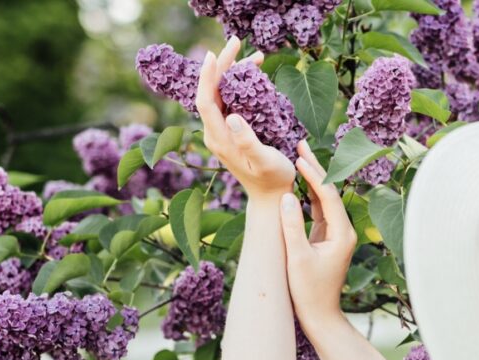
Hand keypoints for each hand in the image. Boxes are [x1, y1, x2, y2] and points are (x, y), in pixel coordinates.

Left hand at [195, 37, 294, 197]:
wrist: (270, 197)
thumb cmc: (273, 180)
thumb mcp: (264, 161)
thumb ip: (247, 140)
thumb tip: (232, 116)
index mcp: (219, 139)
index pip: (205, 101)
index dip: (207, 77)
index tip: (214, 55)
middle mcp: (215, 133)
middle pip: (211, 92)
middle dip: (222, 66)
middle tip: (237, 42)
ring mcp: (222, 132)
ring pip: (221, 95)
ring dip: (234, 73)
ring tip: (256, 57)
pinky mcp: (231, 132)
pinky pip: (230, 102)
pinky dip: (240, 85)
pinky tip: (254, 77)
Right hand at [280, 141, 356, 328]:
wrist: (320, 316)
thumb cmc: (309, 291)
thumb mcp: (297, 258)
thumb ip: (291, 226)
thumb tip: (287, 196)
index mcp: (342, 234)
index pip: (328, 196)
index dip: (314, 175)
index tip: (299, 156)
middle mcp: (344, 231)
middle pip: (329, 193)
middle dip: (315, 169)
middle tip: (300, 145)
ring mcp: (337, 234)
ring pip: (324, 201)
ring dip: (311, 180)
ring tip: (298, 156)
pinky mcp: (328, 239)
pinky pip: (319, 211)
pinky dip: (309, 196)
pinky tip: (299, 183)